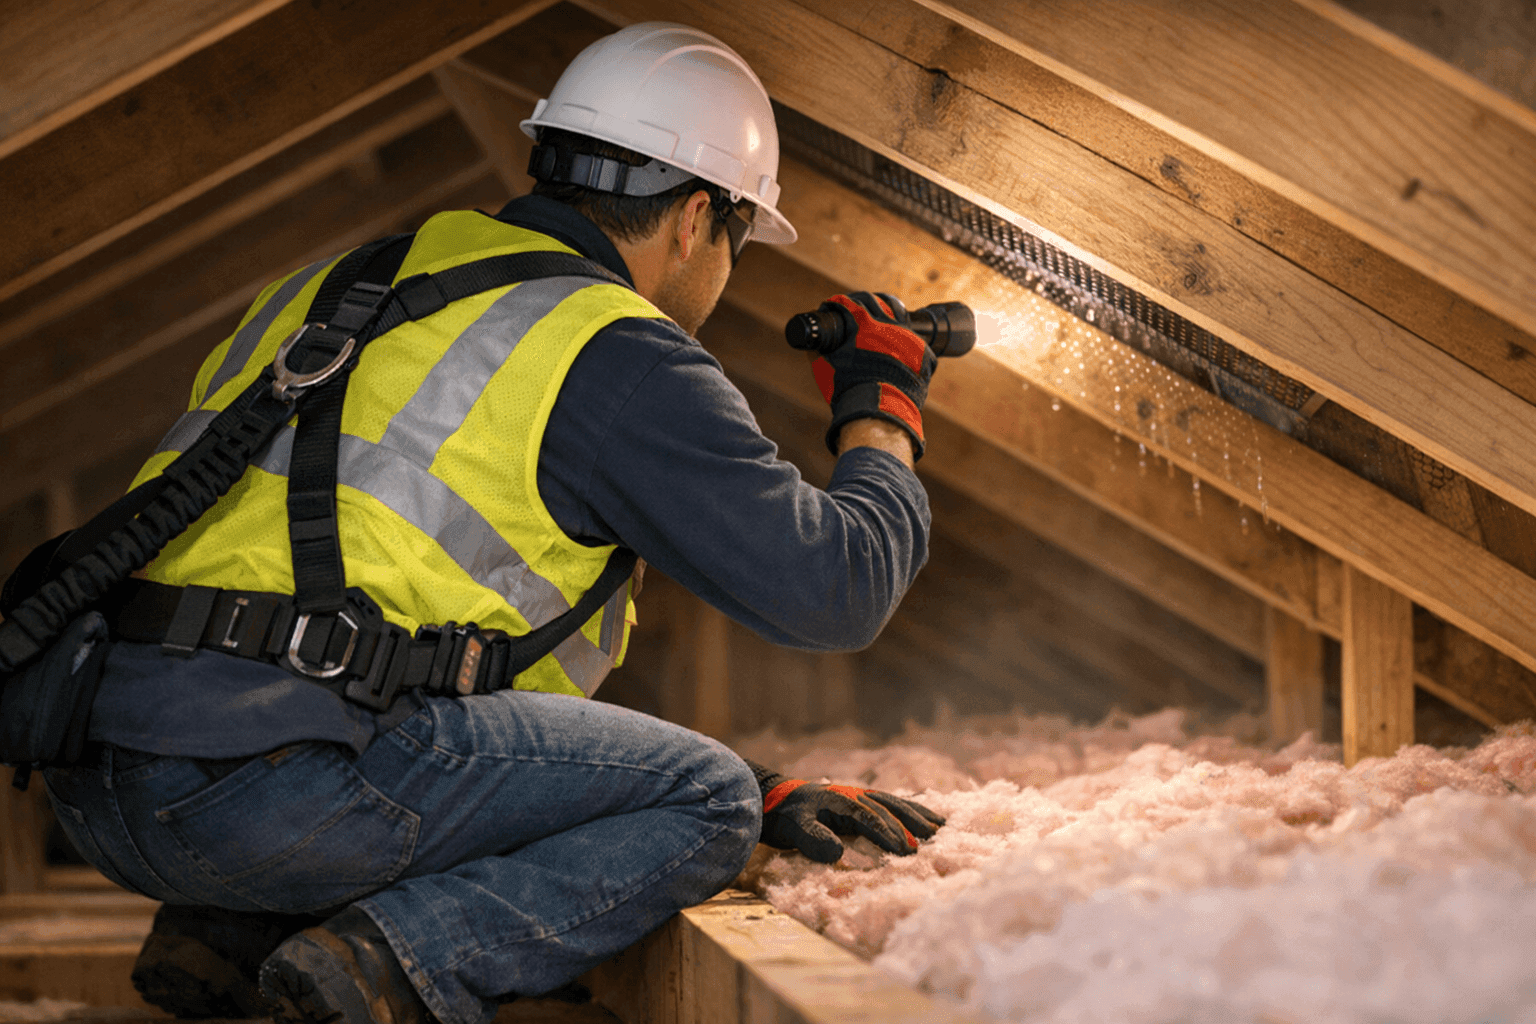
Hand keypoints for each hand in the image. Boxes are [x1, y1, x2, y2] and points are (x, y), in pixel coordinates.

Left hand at [753, 770, 945, 862]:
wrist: (777, 799)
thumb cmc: (786, 817)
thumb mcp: (794, 829)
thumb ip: (812, 840)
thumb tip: (837, 853)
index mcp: (841, 802)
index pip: (869, 818)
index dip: (888, 834)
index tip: (905, 851)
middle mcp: (856, 795)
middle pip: (888, 809)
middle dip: (909, 827)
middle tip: (928, 845)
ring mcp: (861, 795)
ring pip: (895, 803)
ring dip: (917, 815)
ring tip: (940, 828)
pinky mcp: (864, 800)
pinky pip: (892, 803)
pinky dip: (912, 809)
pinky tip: (928, 817)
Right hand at [810, 293, 937, 459]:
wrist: (879, 409)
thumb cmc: (848, 389)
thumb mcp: (824, 367)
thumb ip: (817, 353)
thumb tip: (812, 347)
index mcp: (861, 324)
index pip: (847, 303)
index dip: (837, 304)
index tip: (834, 307)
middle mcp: (886, 323)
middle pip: (874, 301)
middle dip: (862, 301)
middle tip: (857, 306)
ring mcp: (906, 336)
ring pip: (898, 312)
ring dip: (887, 311)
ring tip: (881, 316)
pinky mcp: (921, 352)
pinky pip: (915, 339)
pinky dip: (904, 340)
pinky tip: (899, 342)